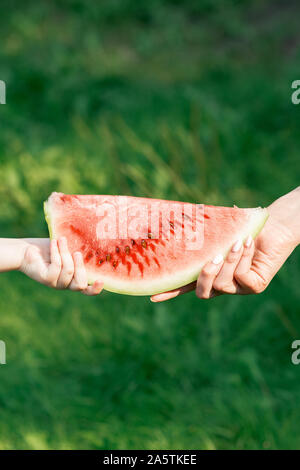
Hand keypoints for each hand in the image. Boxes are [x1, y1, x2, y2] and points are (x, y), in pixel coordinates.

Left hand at [19, 238, 102, 295]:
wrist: (26, 250)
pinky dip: (57, 252)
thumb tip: (93, 245)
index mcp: (73, 279)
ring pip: (68, 271)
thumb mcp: (67, 250)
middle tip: (76, 252)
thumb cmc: (48, 248)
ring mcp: (56, 283)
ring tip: (61, 240)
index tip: (101, 281)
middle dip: (80, 266)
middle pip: (80, 284)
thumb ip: (78, 252)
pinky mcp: (46, 279)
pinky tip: (54, 243)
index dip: (95, 289)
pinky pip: (57, 266)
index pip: (87, 290)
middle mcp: (65, 284)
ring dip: (65, 253)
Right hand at [151, 187, 299, 301]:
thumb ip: (203, 236)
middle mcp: (224, 284)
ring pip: (223, 284)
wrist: (273, 225)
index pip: (187, 285)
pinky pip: (241, 279)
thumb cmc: (244, 227)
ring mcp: (239, 287)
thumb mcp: (219, 232)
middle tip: (213, 258)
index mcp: (211, 272)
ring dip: (229, 260)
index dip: (170, 292)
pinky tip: (247, 243)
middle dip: (205, 276)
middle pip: (203, 293)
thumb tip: (179, 220)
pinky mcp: (255, 286)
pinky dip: (243, 259)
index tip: (152, 296)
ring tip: (237, 241)